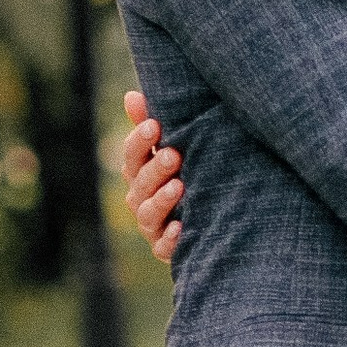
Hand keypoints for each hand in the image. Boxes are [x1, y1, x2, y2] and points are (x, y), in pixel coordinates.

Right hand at [120, 91, 182, 261]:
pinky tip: (181, 226)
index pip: (131, 156)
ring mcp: (152, 226)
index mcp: (140, 173)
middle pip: (139, 183)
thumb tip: (131, 96)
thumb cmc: (190, 174)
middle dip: (155, 168)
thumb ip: (152, 124)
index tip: (154, 125)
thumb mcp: (176, 148)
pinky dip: (170, 238)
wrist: (215, 221)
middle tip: (174, 154)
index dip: (139, 141)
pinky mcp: (166, 250)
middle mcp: (141, 199)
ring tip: (179, 186)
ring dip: (161, 200)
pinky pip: (163, 248)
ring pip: (147, 214)